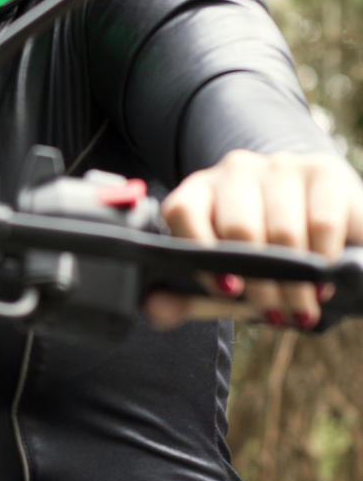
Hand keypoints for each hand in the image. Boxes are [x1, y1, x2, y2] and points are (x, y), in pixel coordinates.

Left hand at [143, 149, 362, 330]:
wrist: (313, 221)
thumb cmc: (257, 256)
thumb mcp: (220, 280)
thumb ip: (183, 297)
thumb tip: (154, 308)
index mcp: (198, 191)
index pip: (182, 212)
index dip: (201, 254)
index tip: (228, 290)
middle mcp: (235, 171)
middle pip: (238, 227)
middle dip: (259, 284)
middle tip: (274, 313)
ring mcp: (280, 167)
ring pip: (284, 230)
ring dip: (295, 282)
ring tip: (302, 306)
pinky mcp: (324, 172)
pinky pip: (323, 223)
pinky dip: (326, 260)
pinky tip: (326, 279)